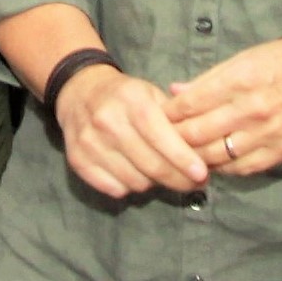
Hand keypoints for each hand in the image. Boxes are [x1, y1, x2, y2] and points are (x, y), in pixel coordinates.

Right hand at [52, 66, 209, 200]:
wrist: (80, 91)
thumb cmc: (126, 96)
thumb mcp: (151, 94)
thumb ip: (176, 119)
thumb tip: (204, 150)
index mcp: (131, 101)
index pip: (161, 137)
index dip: (184, 159)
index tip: (202, 174)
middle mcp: (108, 122)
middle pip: (150, 165)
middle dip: (178, 179)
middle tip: (194, 183)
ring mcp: (90, 143)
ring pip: (135, 181)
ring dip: (154, 183)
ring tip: (162, 173)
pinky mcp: (77, 161)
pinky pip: (114, 189)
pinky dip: (130, 187)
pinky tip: (136, 173)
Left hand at [164, 35, 281, 175]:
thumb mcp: (245, 58)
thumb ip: (208, 79)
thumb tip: (174, 92)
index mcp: (241, 79)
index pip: (190, 104)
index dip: (167, 114)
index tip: (155, 117)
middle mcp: (253, 108)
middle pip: (197, 133)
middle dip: (173, 138)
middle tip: (158, 141)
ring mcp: (267, 133)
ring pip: (215, 156)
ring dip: (193, 157)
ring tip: (180, 154)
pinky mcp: (280, 151)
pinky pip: (240, 168)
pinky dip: (220, 167)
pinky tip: (210, 162)